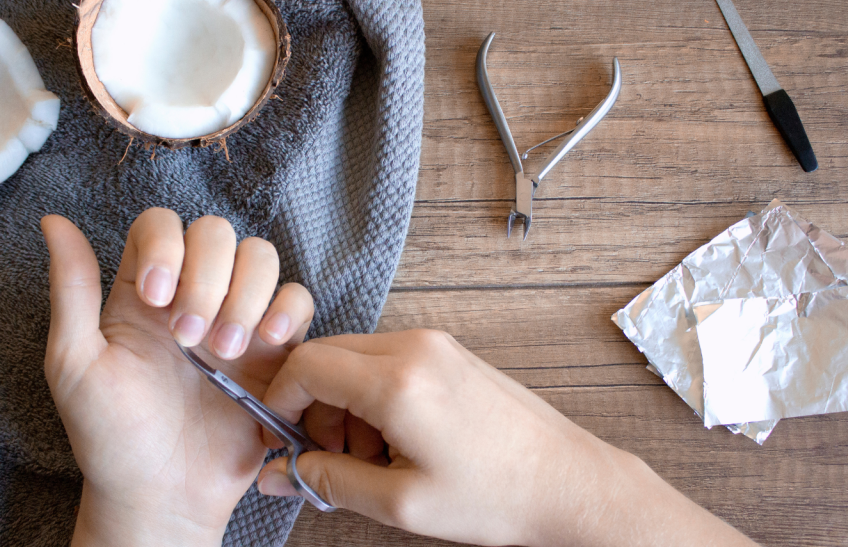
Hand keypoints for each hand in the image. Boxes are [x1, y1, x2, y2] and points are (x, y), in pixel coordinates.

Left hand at [40, 208, 313, 546]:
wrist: (162, 495)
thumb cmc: (111, 436)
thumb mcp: (75, 363)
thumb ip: (72, 289)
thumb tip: (53, 220)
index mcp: (144, 291)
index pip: (162, 224)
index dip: (167, 245)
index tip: (157, 298)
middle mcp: (193, 294)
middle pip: (217, 232)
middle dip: (208, 278)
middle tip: (190, 340)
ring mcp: (238, 318)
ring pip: (260, 257)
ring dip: (246, 295)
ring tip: (226, 352)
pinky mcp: (275, 349)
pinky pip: (298, 300)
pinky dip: (288, 309)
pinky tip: (267, 342)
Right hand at [255, 330, 757, 546]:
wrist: (567, 481)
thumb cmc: (495, 494)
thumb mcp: (401, 501)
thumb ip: (329, 480)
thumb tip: (281, 472)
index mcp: (398, 380)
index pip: (306, 364)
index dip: (280, 400)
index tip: (282, 436)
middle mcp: (416, 348)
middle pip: (328, 355)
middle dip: (314, 405)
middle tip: (327, 456)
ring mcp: (437, 345)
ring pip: (357, 357)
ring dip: (344, 403)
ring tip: (369, 457)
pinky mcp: (450, 353)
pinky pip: (389, 360)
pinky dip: (374, 395)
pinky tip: (395, 439)